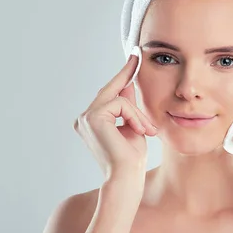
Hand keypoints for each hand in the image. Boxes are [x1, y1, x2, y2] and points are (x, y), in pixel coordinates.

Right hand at [73, 54, 157, 184]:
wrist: (127, 177)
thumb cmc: (131, 159)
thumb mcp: (133, 126)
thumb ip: (128, 106)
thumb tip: (128, 84)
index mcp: (92, 121)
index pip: (109, 94)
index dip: (122, 75)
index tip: (133, 58)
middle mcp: (84, 118)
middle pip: (111, 90)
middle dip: (127, 74)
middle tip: (137, 54)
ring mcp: (86, 117)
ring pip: (119, 98)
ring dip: (137, 114)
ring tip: (147, 130)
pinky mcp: (93, 117)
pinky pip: (120, 105)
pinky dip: (134, 116)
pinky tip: (140, 131)